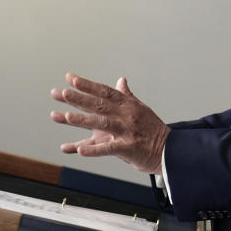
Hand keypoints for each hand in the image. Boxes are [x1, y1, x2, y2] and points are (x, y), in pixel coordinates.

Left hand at [50, 73, 169, 174]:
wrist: (169, 150)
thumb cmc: (152, 129)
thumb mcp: (140, 108)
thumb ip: (126, 95)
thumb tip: (121, 80)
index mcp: (127, 105)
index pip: (104, 91)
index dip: (87, 85)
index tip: (70, 78)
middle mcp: (126, 115)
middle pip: (99, 104)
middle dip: (79, 98)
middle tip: (61, 93)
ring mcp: (127, 131)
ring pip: (102, 124)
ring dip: (83, 120)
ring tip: (65, 117)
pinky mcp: (128, 148)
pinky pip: (109, 149)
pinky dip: (94, 150)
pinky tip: (80, 151)